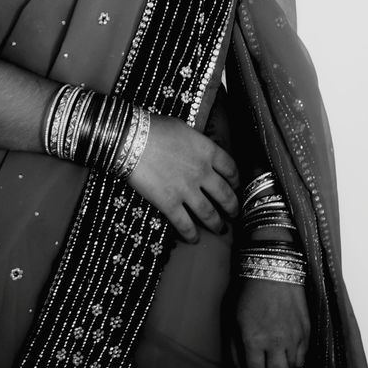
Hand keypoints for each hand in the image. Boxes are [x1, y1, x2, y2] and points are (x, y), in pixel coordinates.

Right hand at [126, 112, 239, 241]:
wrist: (131, 139)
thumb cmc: (155, 128)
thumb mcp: (183, 128)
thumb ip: (196, 143)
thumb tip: (198, 151)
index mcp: (207, 151)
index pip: (231, 168)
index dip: (236, 180)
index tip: (235, 186)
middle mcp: (202, 173)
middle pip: (225, 195)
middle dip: (232, 207)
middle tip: (234, 214)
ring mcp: (187, 190)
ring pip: (209, 214)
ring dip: (217, 224)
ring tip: (220, 229)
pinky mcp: (169, 204)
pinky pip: (184, 224)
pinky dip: (191, 235)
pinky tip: (194, 239)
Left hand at [233, 277, 310, 367]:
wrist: (272, 269)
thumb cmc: (248, 293)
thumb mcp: (232, 320)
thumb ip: (234, 352)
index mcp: (254, 340)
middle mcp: (275, 342)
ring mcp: (294, 337)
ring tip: (276, 357)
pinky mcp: (306, 330)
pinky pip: (303, 356)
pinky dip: (295, 357)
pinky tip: (287, 349)